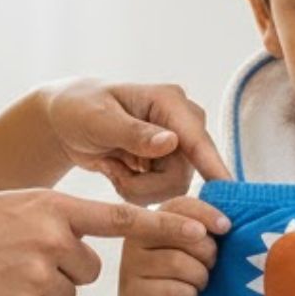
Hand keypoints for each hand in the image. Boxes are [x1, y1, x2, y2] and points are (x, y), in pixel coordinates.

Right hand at [0, 189, 212, 295]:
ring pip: (70, 293)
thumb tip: (85, 239)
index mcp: (52, 204)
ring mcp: (40, 274)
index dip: (169, 226)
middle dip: (66, 270)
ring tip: (4, 275)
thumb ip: (55, 216)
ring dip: (45, 291)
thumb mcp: (13, 204)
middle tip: (22, 261)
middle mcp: (53, 237)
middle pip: (91, 268)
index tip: (207, 231)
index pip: (123, 217)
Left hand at [43, 79, 232, 204]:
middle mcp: (182, 123)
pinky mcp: (168, 164)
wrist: (66, 122)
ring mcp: (177, 145)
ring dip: (138, 188)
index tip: (229, 190)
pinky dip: (136, 190)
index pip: (197, 139)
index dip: (213, 166)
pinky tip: (119, 172)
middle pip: (184, 173)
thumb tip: (171, 143)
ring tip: (113, 170)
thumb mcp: (98, 119)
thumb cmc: (78, 109)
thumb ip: (134, 132)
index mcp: (169, 102)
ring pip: (174, 188)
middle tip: (114, 173)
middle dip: (146, 184)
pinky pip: (162, 193)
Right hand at [114, 196, 229, 295]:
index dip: (206, 213)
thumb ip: (204, 220)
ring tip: (197, 283)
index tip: (226, 226)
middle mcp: (135, 238)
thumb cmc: (176, 278)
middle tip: (208, 265)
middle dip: (208, 252)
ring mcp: (131, 266)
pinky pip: (178, 290)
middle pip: (186, 233)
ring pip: (182, 263)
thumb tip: (232, 184)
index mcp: (150, 220)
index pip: (180, 204)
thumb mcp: (190, 246)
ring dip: (200, 278)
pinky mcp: (134, 294)